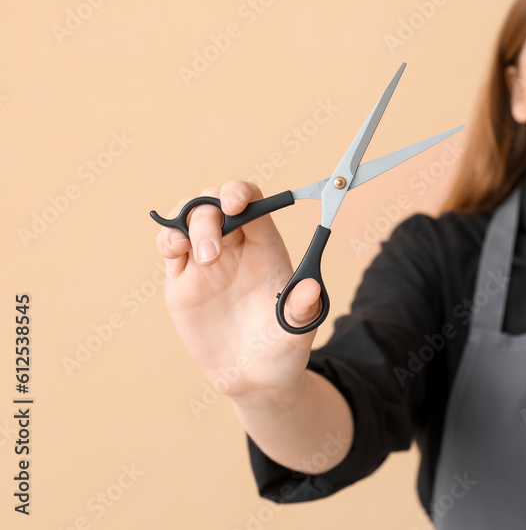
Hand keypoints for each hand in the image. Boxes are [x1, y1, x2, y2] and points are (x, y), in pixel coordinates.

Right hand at [155, 180, 324, 400]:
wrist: (254, 377)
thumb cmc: (283, 347)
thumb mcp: (299, 330)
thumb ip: (303, 309)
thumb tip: (312, 287)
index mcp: (266, 248)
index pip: (254, 203)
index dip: (241, 194)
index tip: (235, 204)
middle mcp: (236, 247)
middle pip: (215, 203)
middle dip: (208, 213)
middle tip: (211, 251)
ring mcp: (206, 261)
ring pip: (188, 217)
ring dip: (186, 223)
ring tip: (194, 252)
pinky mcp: (182, 280)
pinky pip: (170, 246)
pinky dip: (168, 238)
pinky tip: (174, 250)